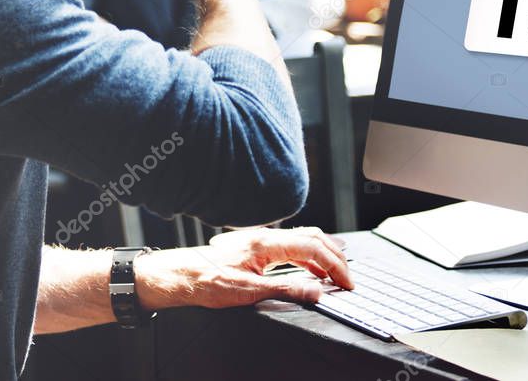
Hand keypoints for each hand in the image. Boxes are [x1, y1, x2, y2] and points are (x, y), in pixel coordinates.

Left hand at [135, 227, 352, 309]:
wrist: (180, 275)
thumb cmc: (206, 281)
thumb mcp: (248, 292)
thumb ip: (285, 289)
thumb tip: (316, 291)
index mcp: (266, 242)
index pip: (312, 247)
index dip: (335, 265)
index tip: (346, 283)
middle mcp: (266, 236)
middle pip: (312, 237)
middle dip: (335, 256)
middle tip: (348, 278)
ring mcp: (262, 240)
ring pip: (303, 239)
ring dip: (324, 254)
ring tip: (337, 273)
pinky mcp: (257, 247)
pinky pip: (291, 246)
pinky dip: (309, 256)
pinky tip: (311, 270)